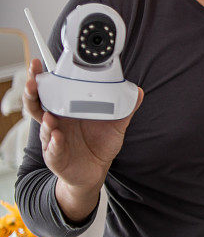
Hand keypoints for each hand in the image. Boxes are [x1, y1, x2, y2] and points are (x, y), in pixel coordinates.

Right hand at [23, 58, 144, 191]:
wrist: (95, 171)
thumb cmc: (99, 144)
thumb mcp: (115, 125)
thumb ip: (124, 109)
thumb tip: (137, 92)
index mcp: (68, 110)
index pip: (50, 91)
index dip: (40, 78)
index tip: (37, 66)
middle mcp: (57, 122)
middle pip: (37, 105)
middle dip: (32, 93)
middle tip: (33, 81)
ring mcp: (54, 139)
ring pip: (44, 127)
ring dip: (46, 121)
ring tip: (50, 116)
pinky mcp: (56, 156)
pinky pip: (53, 149)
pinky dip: (54, 143)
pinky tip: (58, 137)